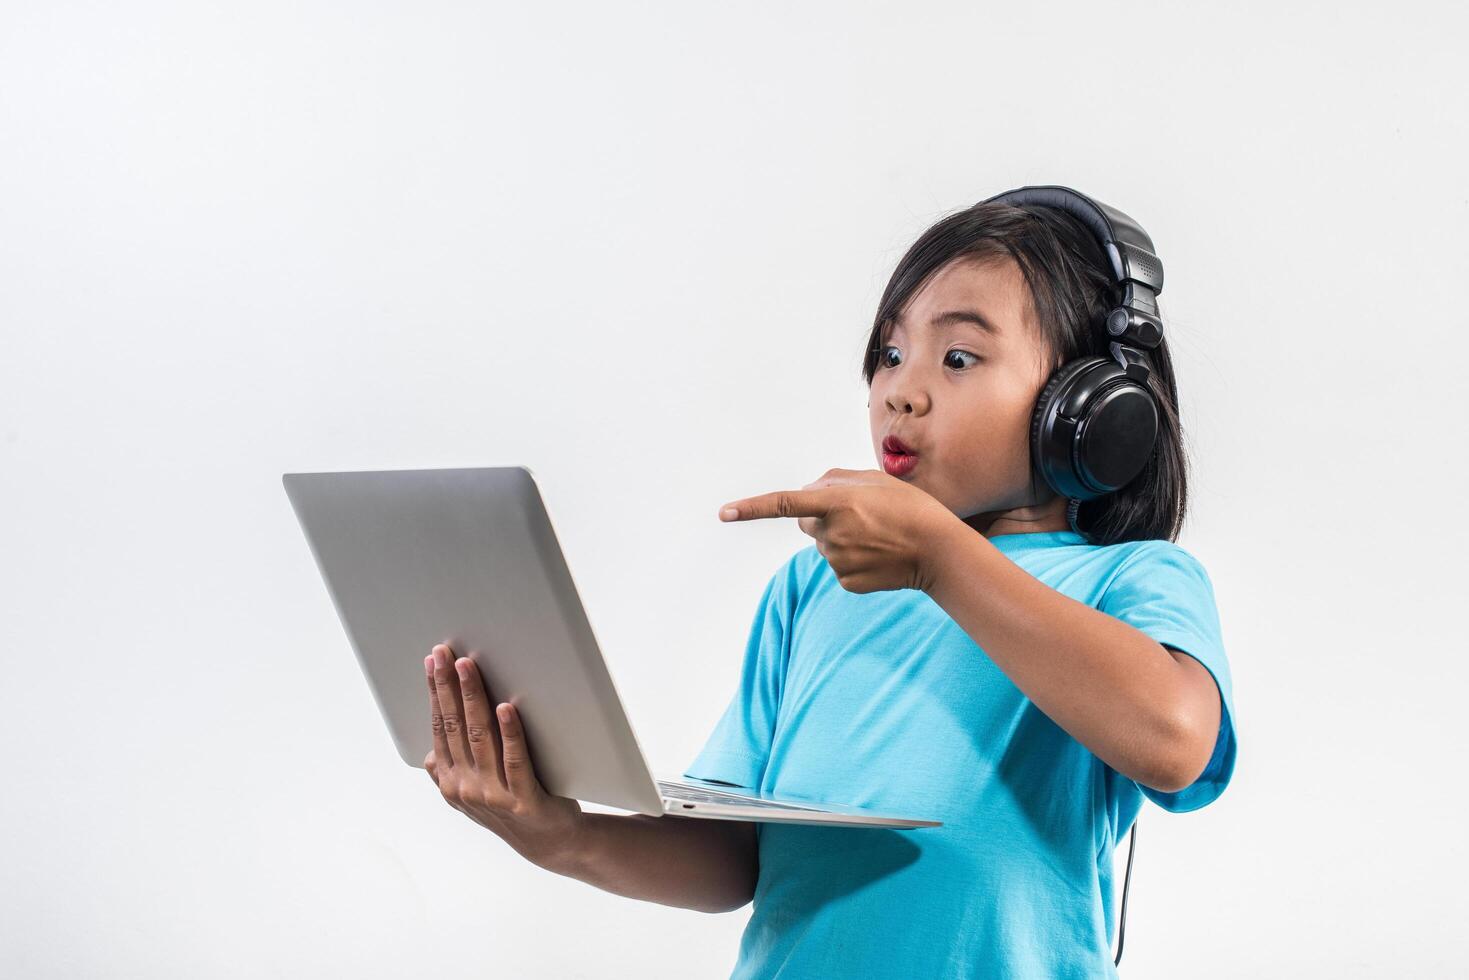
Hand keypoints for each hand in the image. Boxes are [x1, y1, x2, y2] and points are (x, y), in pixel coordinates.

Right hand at [423, 643, 584, 867]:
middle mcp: (464, 786)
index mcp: (449, 779)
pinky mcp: (521, 799)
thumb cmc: (510, 804)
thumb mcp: (472, 789)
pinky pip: (515, 760)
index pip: (439, 726)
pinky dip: (510, 732)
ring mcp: (491, 794)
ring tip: (469, 667)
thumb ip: (450, 769)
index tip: (433, 661)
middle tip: (445, 652)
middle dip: (447, 685)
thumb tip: (429, 753)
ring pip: (479, 736)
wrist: (547, 841)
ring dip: (473, 697)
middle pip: (454, 725)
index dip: (435, 692)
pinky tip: (506, 707)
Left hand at [717, 467, 959, 593]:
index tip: (724, 513)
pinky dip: (854, 559)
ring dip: (842, 537)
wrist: (939, 551)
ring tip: (878, 534)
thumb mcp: (874, 480)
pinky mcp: (846, 582)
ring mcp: (838, 561)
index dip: (752, 508)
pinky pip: (838, 565)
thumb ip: (834, 479)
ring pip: (824, 545)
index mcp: (837, 503)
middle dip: (822, 516)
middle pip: (806, 522)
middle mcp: (832, 534)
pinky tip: (879, 555)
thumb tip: (808, 490)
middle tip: (861, 514)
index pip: (784, 504)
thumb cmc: (909, 508)